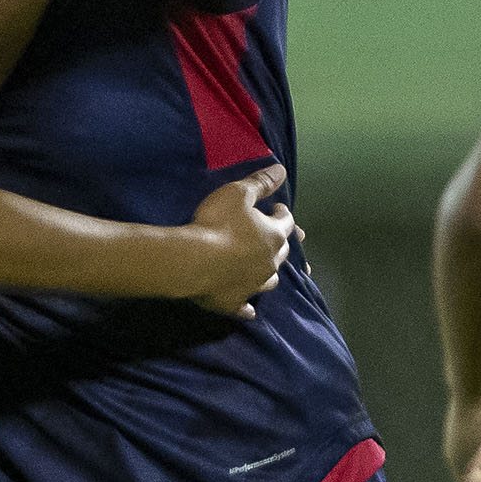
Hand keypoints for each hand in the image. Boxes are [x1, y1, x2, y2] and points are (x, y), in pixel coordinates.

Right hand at [180, 163, 294, 316]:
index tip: (278, 208)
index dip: (283, 213)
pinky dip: (248, 307)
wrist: (193, 260)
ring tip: (267, 270)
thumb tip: (281, 171)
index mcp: (273, 235)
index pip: (286, 222)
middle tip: (277, 236)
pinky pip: (245, 307)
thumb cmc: (216, 223)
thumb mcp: (237, 193)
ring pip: (270, 280)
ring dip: (270, 273)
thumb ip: (260, 183)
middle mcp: (269, 262)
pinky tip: (249, 310)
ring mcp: (253, 284)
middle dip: (281, 242)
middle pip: (282, 252)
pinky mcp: (235, 301)